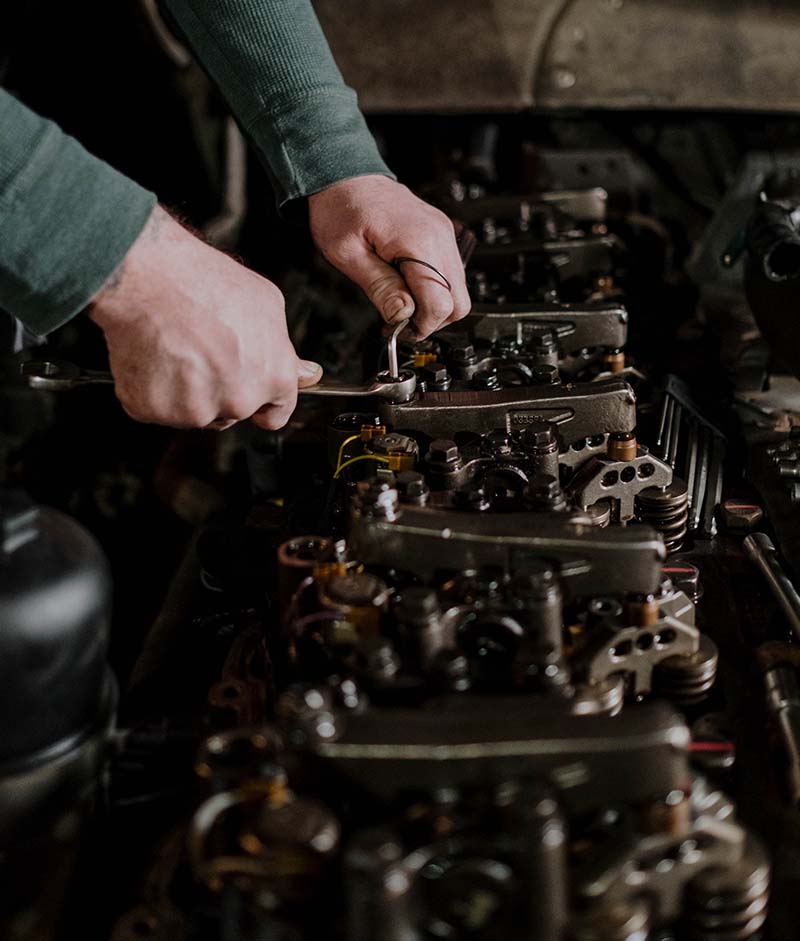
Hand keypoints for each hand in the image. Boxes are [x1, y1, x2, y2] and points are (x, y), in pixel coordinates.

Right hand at [89, 206, 321, 430]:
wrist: (143, 274)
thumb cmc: (202, 281)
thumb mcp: (264, 303)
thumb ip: (283, 349)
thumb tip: (306, 373)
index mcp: (273, 377)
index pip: (276, 414)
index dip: (264, 402)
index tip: (253, 394)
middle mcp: (239, 400)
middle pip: (233, 410)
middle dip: (221, 388)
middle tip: (203, 348)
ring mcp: (195, 410)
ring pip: (194, 411)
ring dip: (186, 390)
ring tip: (176, 346)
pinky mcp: (154, 410)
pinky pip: (157, 408)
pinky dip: (152, 389)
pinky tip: (155, 356)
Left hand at [308, 175, 470, 337]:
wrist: (346, 175)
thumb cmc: (341, 209)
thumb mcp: (348, 255)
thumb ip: (380, 287)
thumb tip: (402, 315)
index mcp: (418, 242)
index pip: (440, 303)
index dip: (421, 325)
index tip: (398, 328)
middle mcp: (439, 237)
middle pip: (458, 303)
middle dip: (431, 320)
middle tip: (401, 321)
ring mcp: (443, 235)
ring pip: (458, 291)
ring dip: (432, 306)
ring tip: (400, 303)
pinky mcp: (440, 235)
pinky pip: (449, 275)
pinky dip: (433, 289)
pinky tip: (407, 287)